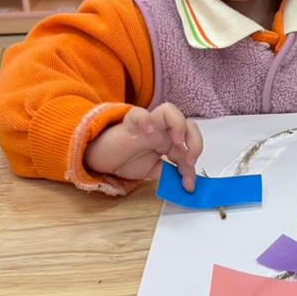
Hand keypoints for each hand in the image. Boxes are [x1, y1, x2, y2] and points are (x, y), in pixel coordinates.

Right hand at [84, 103, 203, 190]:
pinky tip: (148, 131)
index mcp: (168, 142)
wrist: (100, 160)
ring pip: (169, 110)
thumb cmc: (125, 161)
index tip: (189, 185)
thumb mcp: (152, 172)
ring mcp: (147, 125)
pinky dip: (145, 120)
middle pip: (188, 124)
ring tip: (177, 141)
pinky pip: (138, 113)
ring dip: (178, 125)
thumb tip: (187, 184)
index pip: (189, 148)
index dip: (192, 167)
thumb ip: (168, 174)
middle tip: (189, 159)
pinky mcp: (129, 123)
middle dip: (195, 141)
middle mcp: (161, 131)